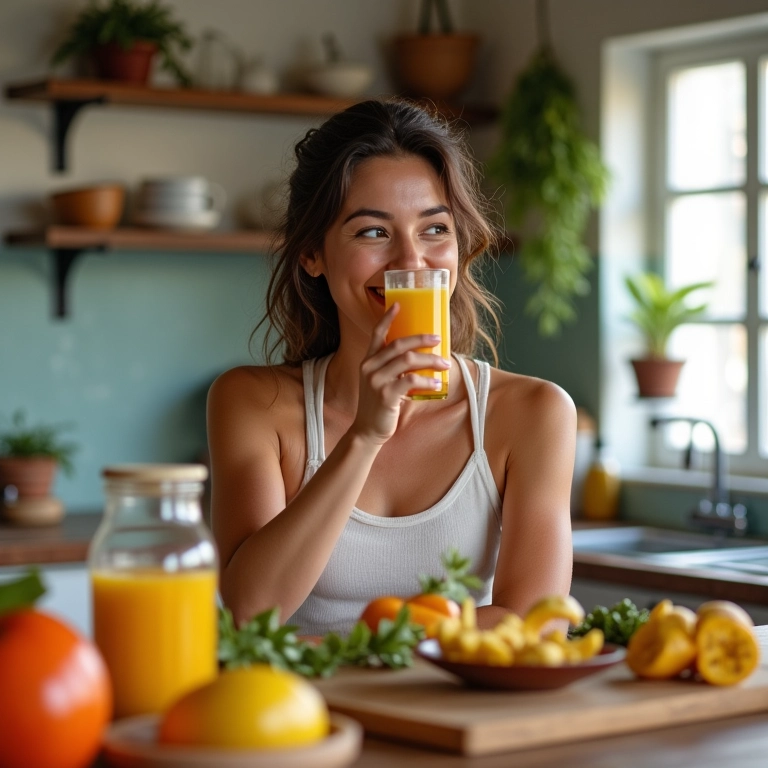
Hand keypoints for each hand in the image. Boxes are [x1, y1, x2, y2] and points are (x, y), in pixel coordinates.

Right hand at [351, 303, 449, 444]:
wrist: (367, 430)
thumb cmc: (379, 405)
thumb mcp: (381, 382)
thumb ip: (394, 369)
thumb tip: (422, 358)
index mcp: (368, 361)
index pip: (377, 334)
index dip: (387, 318)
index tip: (399, 305)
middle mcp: (370, 367)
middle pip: (399, 344)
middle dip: (421, 339)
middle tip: (438, 339)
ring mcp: (376, 381)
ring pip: (408, 361)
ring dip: (430, 360)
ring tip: (444, 364)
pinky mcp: (386, 395)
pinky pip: (410, 381)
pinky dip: (426, 381)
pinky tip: (436, 383)